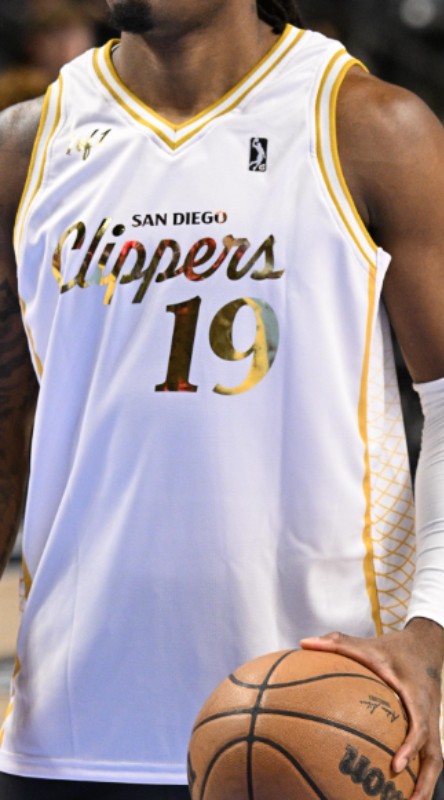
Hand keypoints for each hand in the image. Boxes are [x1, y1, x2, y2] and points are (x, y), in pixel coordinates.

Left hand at [300, 618, 443, 799]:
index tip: (395, 766)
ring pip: (435, 759)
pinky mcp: (429, 726)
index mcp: (416, 694)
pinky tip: (400, 786)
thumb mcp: (367, 644)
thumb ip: (337, 643)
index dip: (410, 747)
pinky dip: (418, 772)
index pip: (419, 726)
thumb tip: (304, 643)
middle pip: (435, 754)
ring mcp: (432, 721)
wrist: (425, 645)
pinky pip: (428, 753)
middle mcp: (429, 712)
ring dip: (425, 784)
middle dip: (425, 782)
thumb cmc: (393, 648)